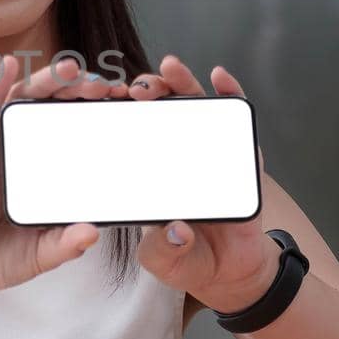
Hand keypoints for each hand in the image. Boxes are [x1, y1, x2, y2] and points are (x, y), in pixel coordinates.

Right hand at [0, 55, 102, 302]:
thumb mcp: (40, 253)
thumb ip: (64, 244)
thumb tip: (92, 234)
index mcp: (41, 168)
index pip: (71, 128)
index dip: (94, 112)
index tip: (123, 103)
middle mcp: (19, 149)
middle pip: (49, 107)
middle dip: (76, 90)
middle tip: (103, 86)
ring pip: (21, 101)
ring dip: (44, 80)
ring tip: (69, 68)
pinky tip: (8, 67)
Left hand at [130, 56, 280, 312]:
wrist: (230, 270)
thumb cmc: (187, 259)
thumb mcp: (164, 260)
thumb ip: (163, 250)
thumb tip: (176, 231)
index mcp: (146, 173)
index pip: (125, 134)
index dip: (113, 114)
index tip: (101, 101)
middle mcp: (171, 154)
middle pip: (155, 111)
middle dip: (145, 91)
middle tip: (135, 88)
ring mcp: (203, 149)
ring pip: (189, 105)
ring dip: (179, 83)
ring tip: (168, 68)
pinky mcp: (236, 153)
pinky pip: (231, 119)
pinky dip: (228, 94)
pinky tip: (220, 78)